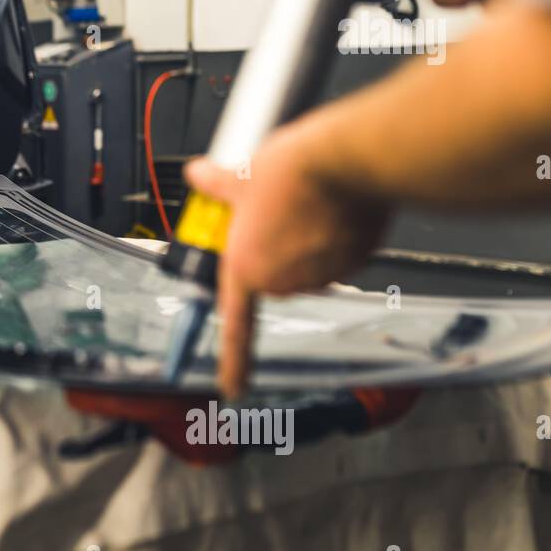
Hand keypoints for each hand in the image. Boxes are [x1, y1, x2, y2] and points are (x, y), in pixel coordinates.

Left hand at [183, 122, 391, 396]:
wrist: (346, 161)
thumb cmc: (290, 170)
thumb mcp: (241, 176)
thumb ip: (218, 185)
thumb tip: (198, 174)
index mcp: (246, 269)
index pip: (236, 328)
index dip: (234, 364)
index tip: (233, 389)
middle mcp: (280, 282)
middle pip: (273, 275)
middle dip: (275, 250)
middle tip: (276, 213)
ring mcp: (319, 276)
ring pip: (307, 264)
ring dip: (306, 242)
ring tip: (306, 205)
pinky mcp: (352, 263)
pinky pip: (338, 255)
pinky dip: (335, 237)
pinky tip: (333, 209)